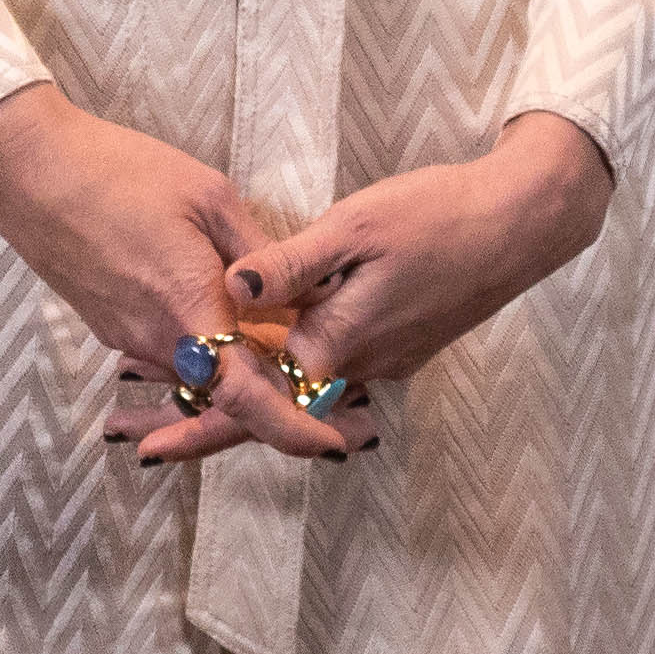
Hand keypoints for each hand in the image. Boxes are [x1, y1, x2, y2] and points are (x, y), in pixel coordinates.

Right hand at [0, 88, 300, 456]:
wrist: (29, 171)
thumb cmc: (120, 172)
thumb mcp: (209, 196)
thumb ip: (260, 254)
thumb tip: (307, 295)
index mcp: (189, 308)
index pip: (246, 395)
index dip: (292, 428)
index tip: (332, 444)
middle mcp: (158, 340)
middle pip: (227, 395)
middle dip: (277, 399)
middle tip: (326, 388)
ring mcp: (128, 338)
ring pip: (199, 376)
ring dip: (238, 371)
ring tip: (279, 341)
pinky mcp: (110, 327)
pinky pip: (171, 355)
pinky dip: (204, 350)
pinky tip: (220, 316)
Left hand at [147, 114, 615, 463]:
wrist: (521, 223)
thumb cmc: (438, 215)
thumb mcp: (354, 226)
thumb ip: (291, 262)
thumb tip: (231, 287)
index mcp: (340, 343)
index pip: (254, 399)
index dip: (194, 416)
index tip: (141, 438)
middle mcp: (361, 368)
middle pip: (269, 409)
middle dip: (201, 422)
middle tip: (132, 435)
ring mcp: (384, 361)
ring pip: (298, 390)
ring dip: (239, 393)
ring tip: (167, 390)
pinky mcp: (399, 345)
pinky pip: (329, 368)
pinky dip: (282, 368)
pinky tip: (252, 348)